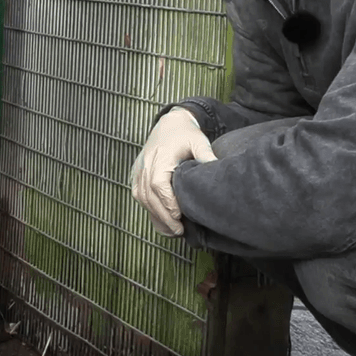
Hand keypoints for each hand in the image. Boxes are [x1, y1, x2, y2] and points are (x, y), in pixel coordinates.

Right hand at [130, 107, 218, 235]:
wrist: (169, 124)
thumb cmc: (185, 134)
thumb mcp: (199, 141)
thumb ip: (206, 156)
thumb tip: (218, 171)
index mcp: (160, 157)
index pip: (158, 184)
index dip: (167, 202)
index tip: (179, 216)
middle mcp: (145, 165)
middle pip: (149, 196)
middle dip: (163, 216)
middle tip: (179, 231)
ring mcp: (139, 171)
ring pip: (143, 199)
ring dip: (156, 216)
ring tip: (172, 231)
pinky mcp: (137, 175)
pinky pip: (139, 196)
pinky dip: (150, 210)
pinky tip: (162, 222)